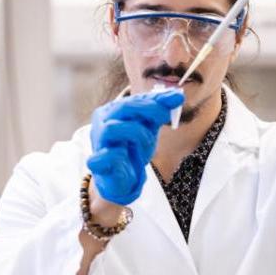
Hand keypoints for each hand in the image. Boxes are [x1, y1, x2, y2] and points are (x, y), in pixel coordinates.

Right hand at [87, 89, 183, 204]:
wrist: (120, 178)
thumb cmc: (132, 149)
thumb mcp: (148, 128)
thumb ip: (159, 112)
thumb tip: (178, 95)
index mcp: (112, 111)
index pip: (133, 99)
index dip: (155, 99)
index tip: (176, 99)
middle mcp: (102, 123)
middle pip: (122, 107)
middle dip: (148, 110)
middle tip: (165, 116)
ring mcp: (98, 142)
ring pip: (112, 128)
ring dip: (137, 134)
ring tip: (147, 144)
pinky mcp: (97, 162)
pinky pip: (106, 155)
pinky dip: (119, 156)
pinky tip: (126, 157)